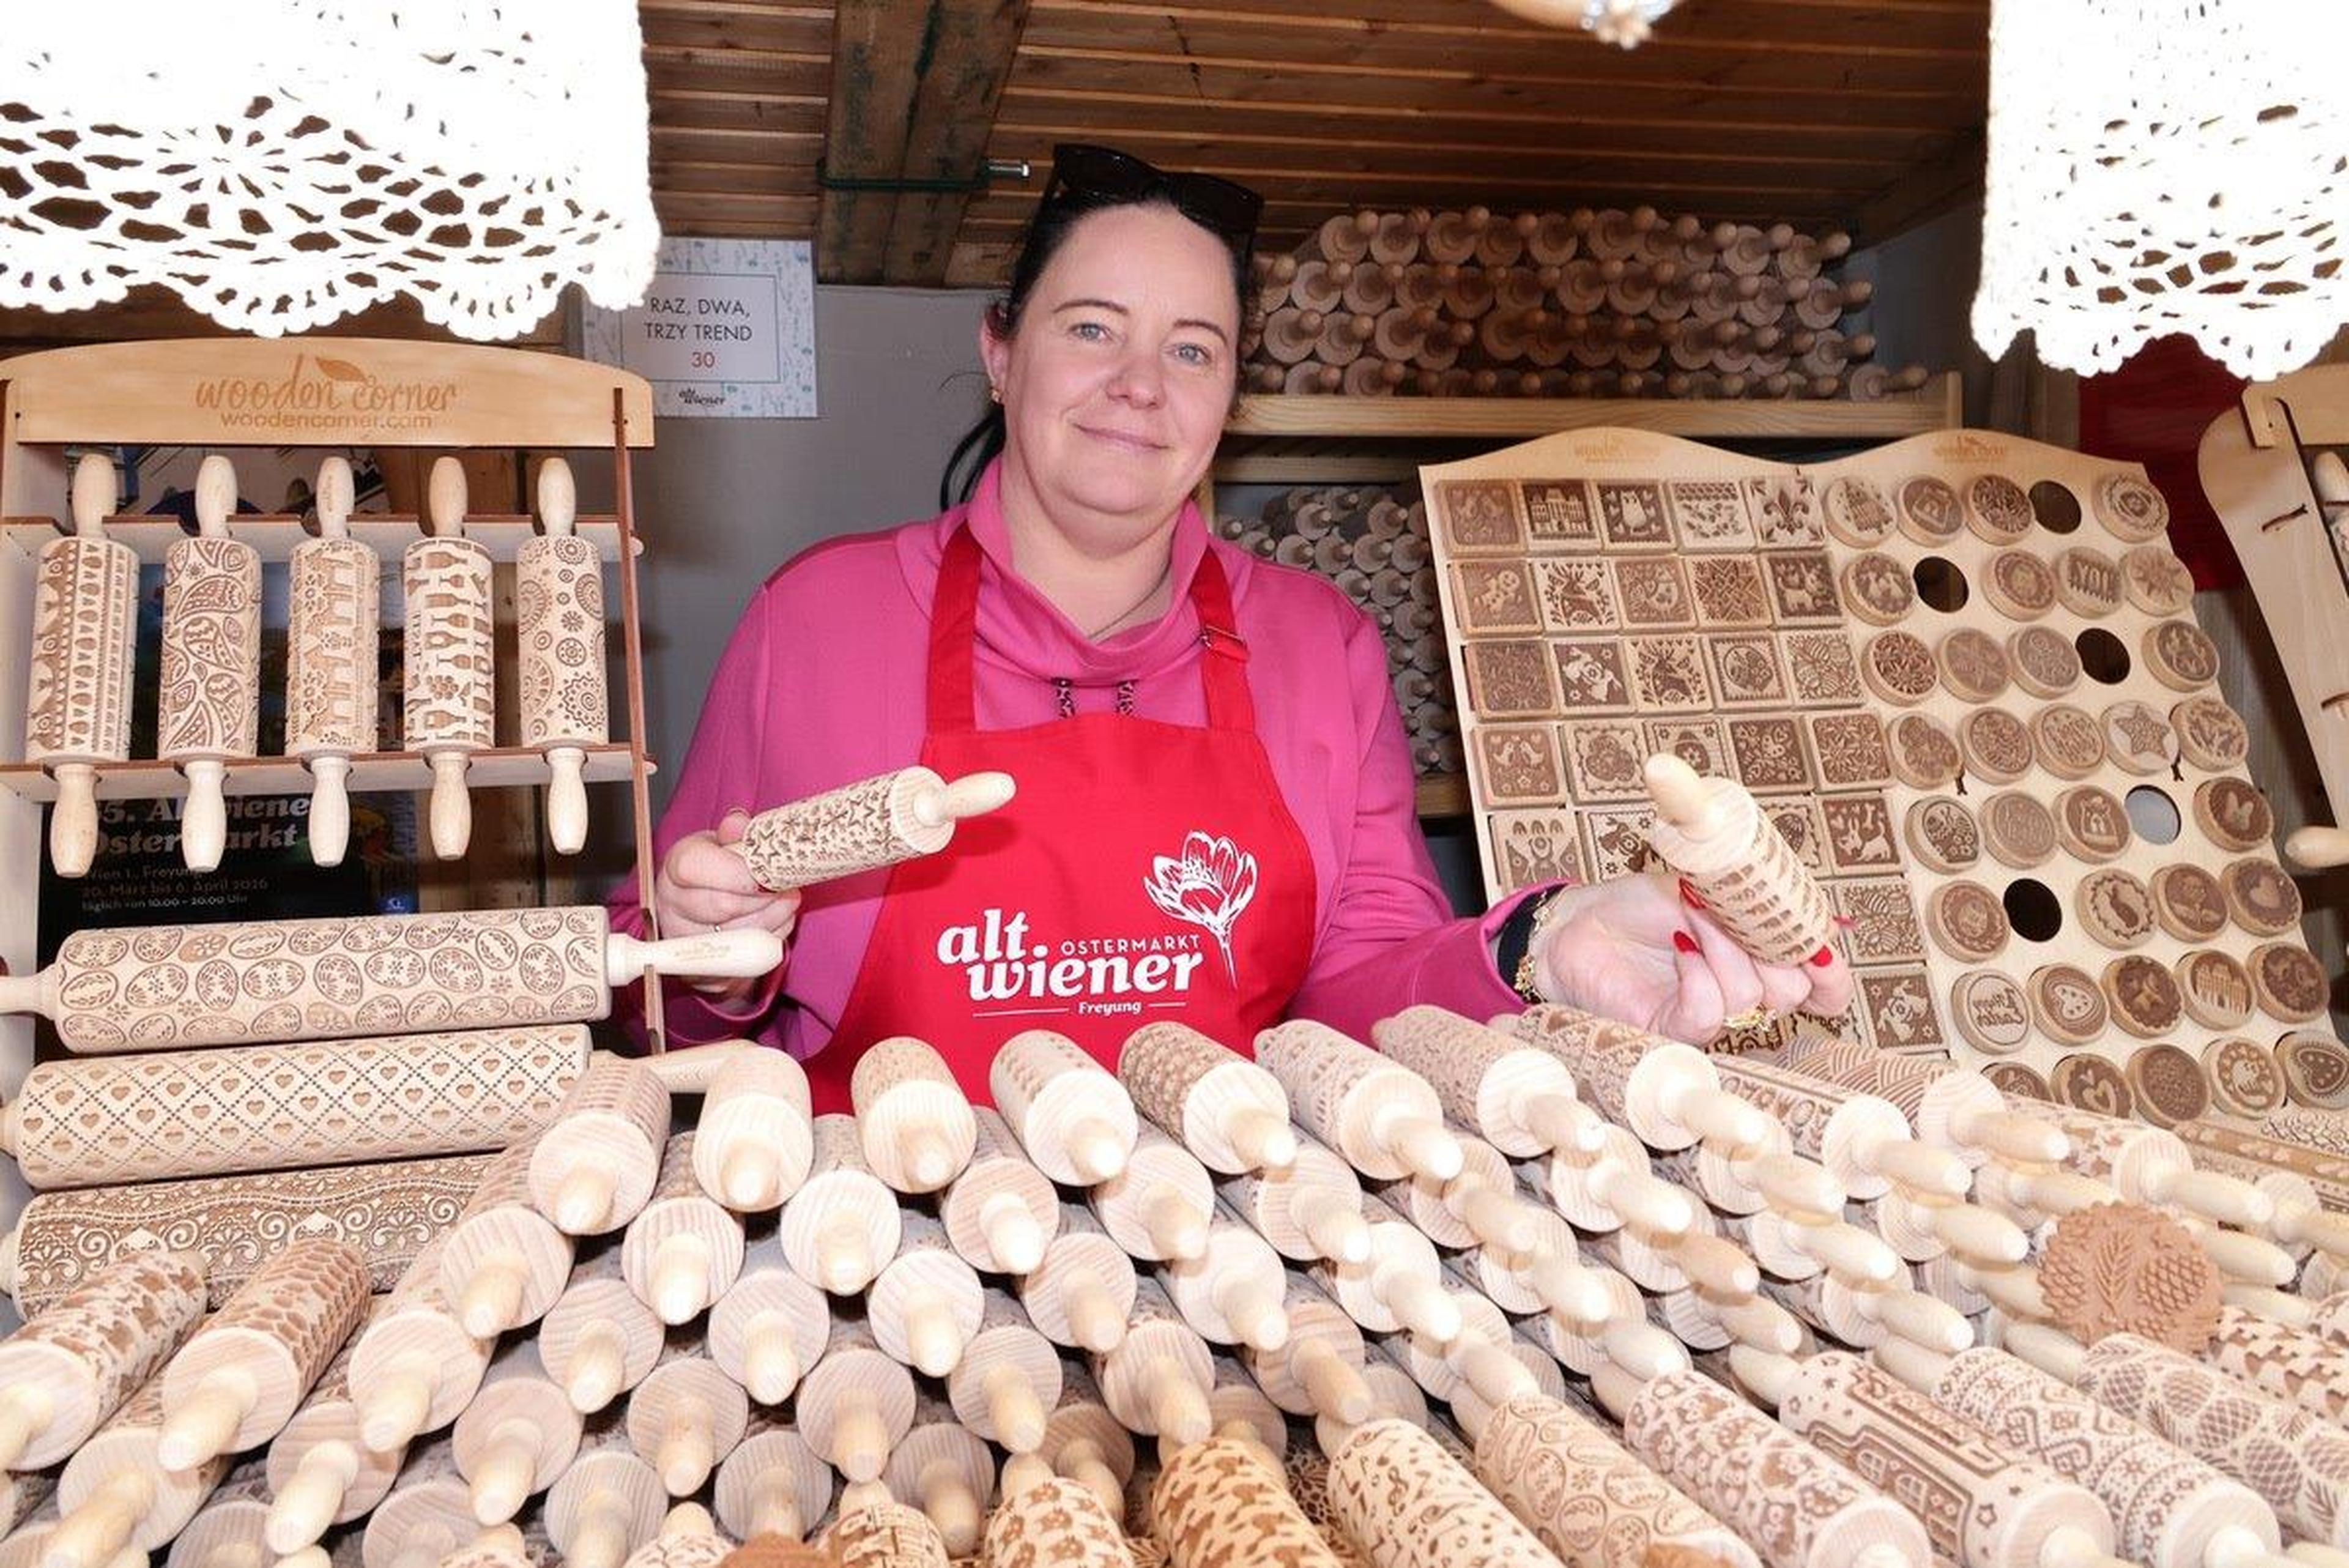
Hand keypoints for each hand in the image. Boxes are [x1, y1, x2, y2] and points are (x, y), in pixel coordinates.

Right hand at [654, 809, 801, 999]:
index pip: (693, 868)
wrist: (705, 910)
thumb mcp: (724, 843)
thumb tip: (738, 823)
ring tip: (786, 901)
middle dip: (764, 896)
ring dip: (775, 918)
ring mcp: (686, 944)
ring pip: (740, 936)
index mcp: (675, 868)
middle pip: (722, 905)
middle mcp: (672, 907)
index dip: (737, 871)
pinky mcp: (705, 975)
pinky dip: (771, 940)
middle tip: (786, 886)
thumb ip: (735, 833)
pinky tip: (774, 923)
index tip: (767, 872)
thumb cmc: (718, 871)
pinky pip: (747, 961)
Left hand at [1529, 872, 1853, 1044]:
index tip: (1821, 949)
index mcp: (1759, 962)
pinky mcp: (1670, 1028)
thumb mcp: (1708, 891)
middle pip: (1788, 990)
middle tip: (1732, 910)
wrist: (1578, 923)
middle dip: (1769, 945)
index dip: (1831, 975)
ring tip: (1689, 916)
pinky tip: (1678, 949)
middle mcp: (1740, 994)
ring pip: (1747, 996)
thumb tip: (1828, 922)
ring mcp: (1706, 1015)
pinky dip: (1697, 975)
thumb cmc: (1639, 906)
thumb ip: (1760, 907)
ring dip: (1722, 946)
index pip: (1819, 987)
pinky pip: (1706, 1013)